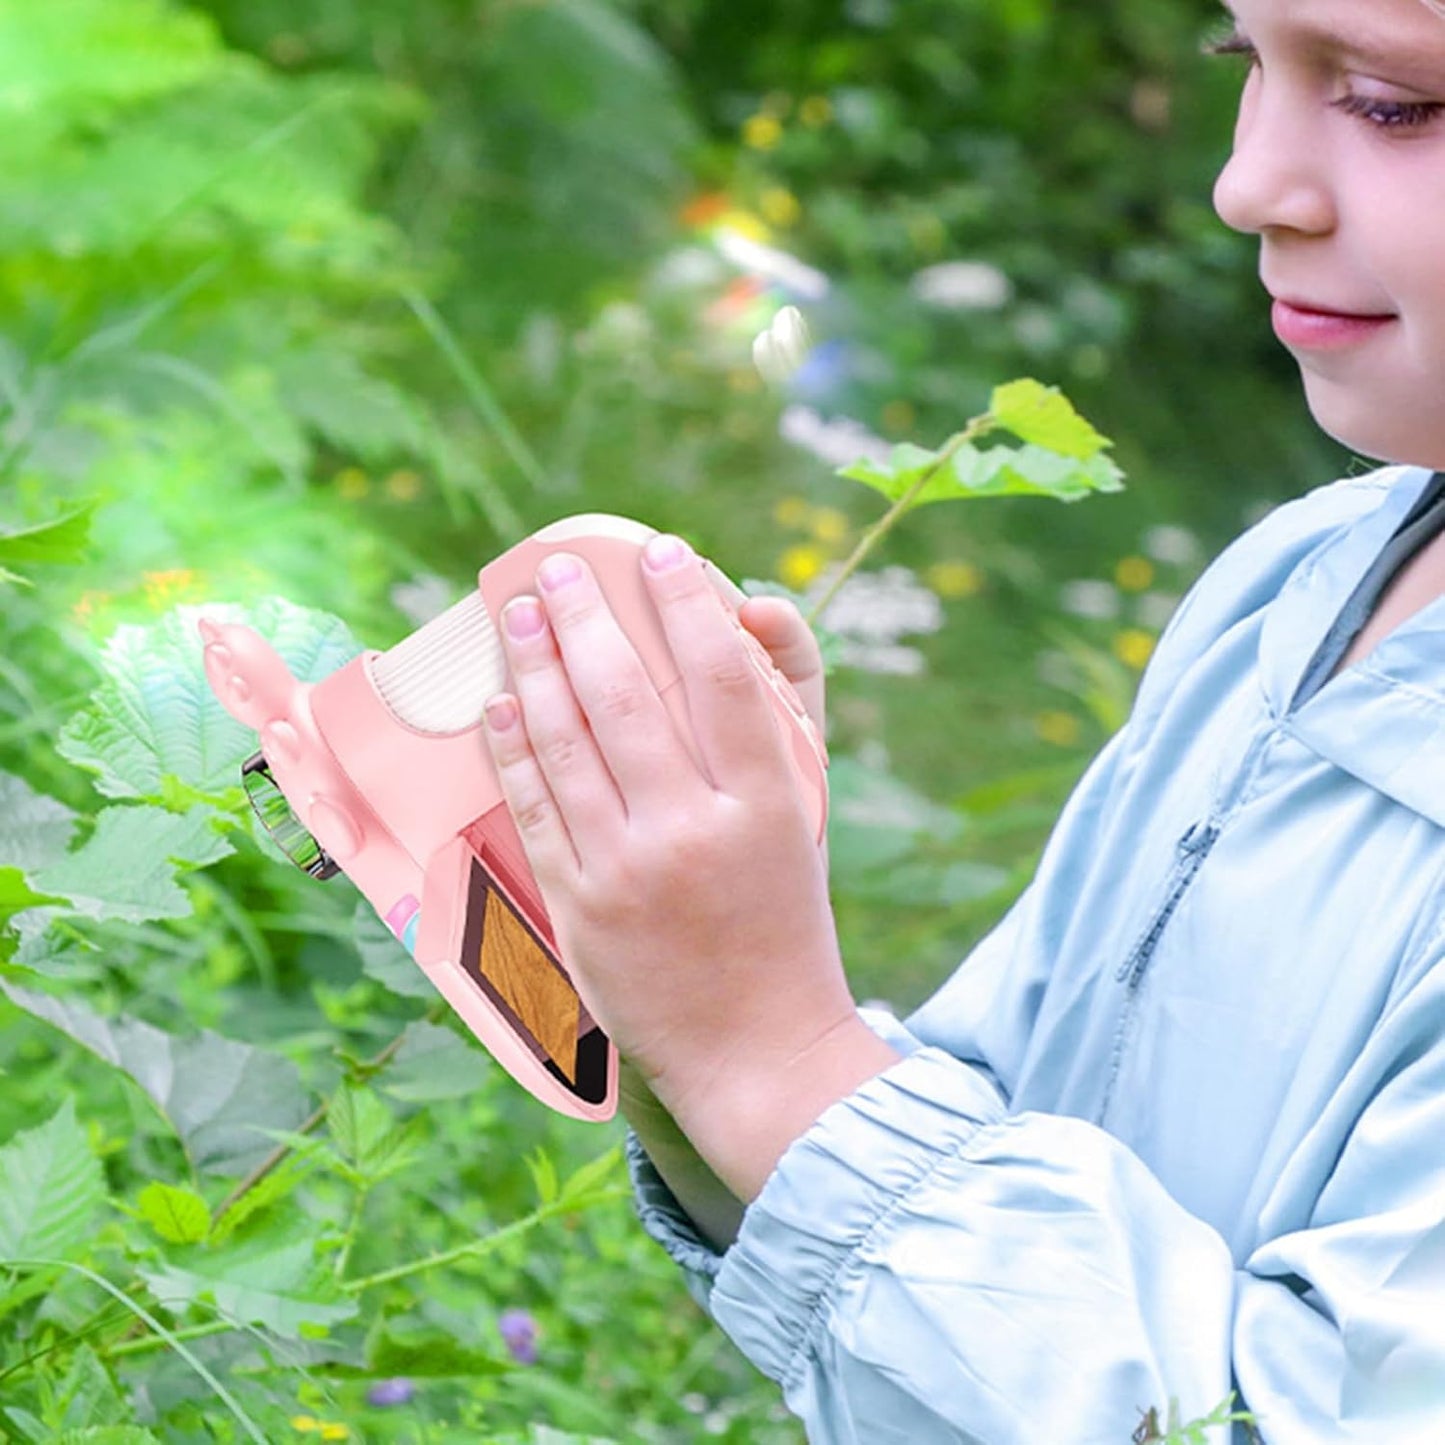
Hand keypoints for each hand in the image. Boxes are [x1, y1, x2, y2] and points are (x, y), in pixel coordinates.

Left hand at [478, 535, 858, 1123]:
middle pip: (624, 696)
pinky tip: (500, 702)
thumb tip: (753, 605)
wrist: (757, 1046)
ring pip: (564, 743)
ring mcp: (626, 872)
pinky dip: (512, 747)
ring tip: (517, 613)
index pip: (721, 675)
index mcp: (765, 804)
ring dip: (533, 666)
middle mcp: (693, 831)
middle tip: (557, 567)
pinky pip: (531, 809)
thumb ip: (790, 702)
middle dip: (584, 616)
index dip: (686, 601)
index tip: (660, 551)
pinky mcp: (577, 910)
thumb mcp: (807, 810)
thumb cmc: (787, 912)